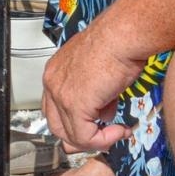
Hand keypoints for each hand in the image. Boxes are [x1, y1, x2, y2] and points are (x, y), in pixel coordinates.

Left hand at [39, 25, 143, 151]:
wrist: (122, 35)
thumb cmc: (116, 44)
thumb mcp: (100, 73)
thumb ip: (95, 95)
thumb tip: (103, 115)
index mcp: (56, 71)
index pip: (54, 108)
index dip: (74, 122)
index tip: (96, 126)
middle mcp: (52, 82)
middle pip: (56, 125)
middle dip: (80, 137)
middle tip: (103, 136)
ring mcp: (60, 94)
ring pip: (70, 135)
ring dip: (96, 139)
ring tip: (117, 131)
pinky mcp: (74, 104)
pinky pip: (85, 137)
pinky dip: (104, 140)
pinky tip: (120, 130)